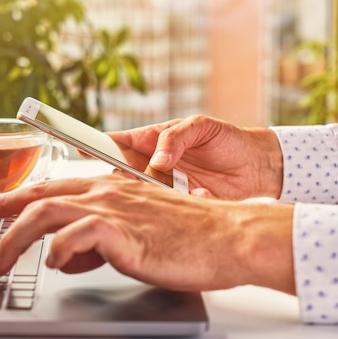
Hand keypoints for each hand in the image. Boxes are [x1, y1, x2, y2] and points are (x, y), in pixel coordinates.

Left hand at [0, 175, 295, 293]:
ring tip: (0, 263)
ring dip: (14, 240)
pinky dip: (59, 251)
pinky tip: (56, 264)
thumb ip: (95, 239)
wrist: (225, 237)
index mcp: (106, 187)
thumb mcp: (132, 233)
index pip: (49, 188)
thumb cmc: (185, 236)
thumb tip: (65, 257)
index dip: (14, 197)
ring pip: (46, 214)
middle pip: (38, 196)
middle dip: (1, 212)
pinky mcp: (123, 230)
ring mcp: (112, 208)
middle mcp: (104, 191)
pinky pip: (76, 236)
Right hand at [107, 115, 283, 199]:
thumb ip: (176, 138)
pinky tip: (203, 192)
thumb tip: (157, 159)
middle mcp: (149, 168)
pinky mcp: (176, 208)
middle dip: (123, 179)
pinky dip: (183, 204)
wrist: (258, 168)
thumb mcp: (201, 126)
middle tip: (142, 176)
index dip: (94, 146)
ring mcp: (161, 190)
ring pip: (139, 198)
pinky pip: (166, 212)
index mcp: (149, 142)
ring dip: (153, 195)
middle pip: (120, 176)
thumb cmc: (226, 140)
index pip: (115, 143)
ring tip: (179, 184)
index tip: (80, 148)